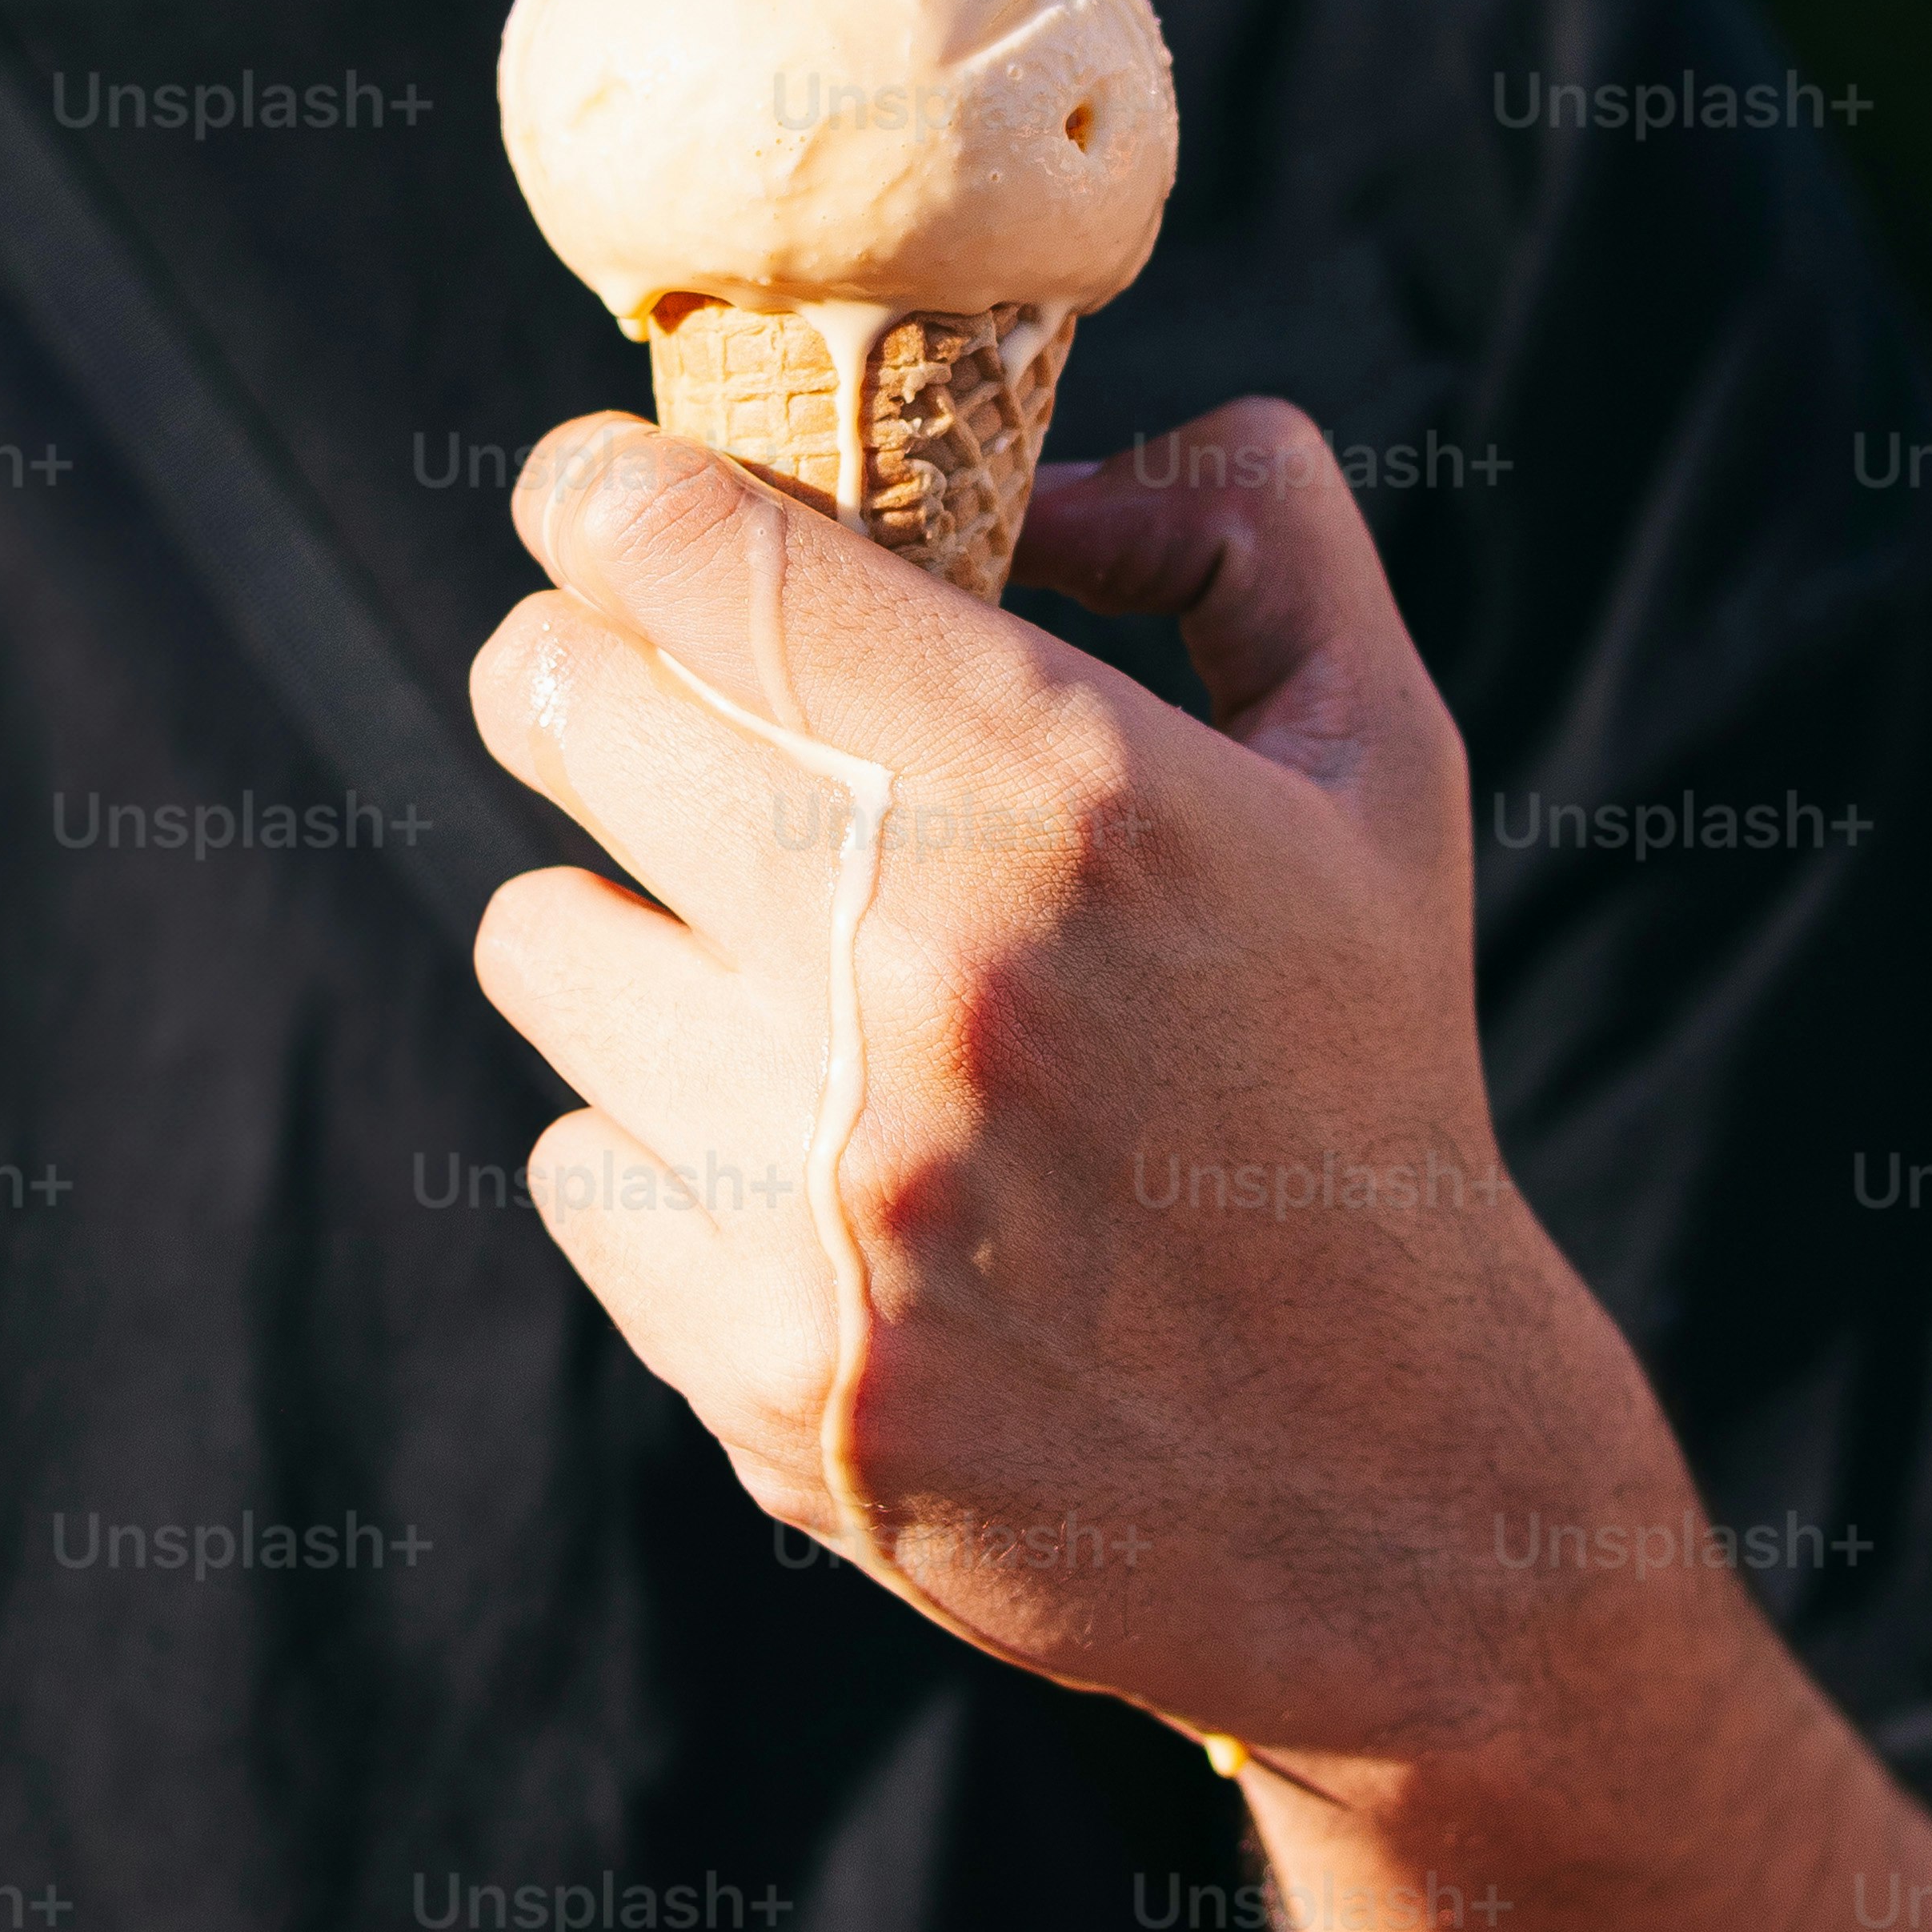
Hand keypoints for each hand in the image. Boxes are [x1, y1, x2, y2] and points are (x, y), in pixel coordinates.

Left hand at [467, 396, 1692, 1767]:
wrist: (1391, 1479)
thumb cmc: (1356, 1078)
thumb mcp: (1377, 765)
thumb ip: (1245, 530)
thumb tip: (1039, 452)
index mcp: (1068, 793)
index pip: (697, 558)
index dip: (599, 498)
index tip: (590, 501)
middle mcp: (925, 976)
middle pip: (562, 711)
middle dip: (590, 683)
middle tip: (650, 712)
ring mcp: (829, 1188)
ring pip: (540, 939)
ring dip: (626, 936)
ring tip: (766, 981)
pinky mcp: (764, 1366)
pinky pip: (575, 1162)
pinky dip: (663, 1151)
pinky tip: (809, 1176)